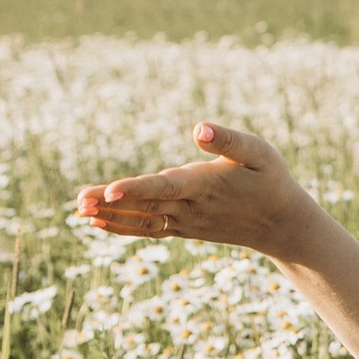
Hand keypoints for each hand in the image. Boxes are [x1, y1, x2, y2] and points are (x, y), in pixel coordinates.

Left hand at [75, 120, 323, 258]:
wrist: (280, 224)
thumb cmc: (271, 180)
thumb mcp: (259, 153)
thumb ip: (228, 140)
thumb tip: (198, 128)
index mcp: (206, 185)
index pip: (165, 187)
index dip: (136, 189)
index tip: (109, 190)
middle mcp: (192, 207)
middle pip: (144, 204)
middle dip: (110, 202)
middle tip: (78, 200)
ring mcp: (186, 221)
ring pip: (142, 219)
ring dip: (110, 216)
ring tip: (79, 210)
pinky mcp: (183, 227)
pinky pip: (148, 229)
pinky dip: (122, 226)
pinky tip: (97, 222)